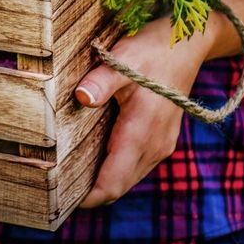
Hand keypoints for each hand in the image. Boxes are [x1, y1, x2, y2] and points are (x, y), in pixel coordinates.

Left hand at [74, 13, 220, 207]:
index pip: (113, 182)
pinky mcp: (161, 138)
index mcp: (142, 133)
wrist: (188, 45)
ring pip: (127, 177)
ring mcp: (161, 144)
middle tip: (55, 189)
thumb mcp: (123, 60)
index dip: (88, 197)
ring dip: (103, 181)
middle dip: (90, 192)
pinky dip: (115, 168)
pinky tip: (92, 156)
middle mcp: (154, 146)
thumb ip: (101, 81)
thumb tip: (81, 98)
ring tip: (68, 175)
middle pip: (118, 186)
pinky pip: (135, 165)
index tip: (59, 199)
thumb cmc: (153, 51)